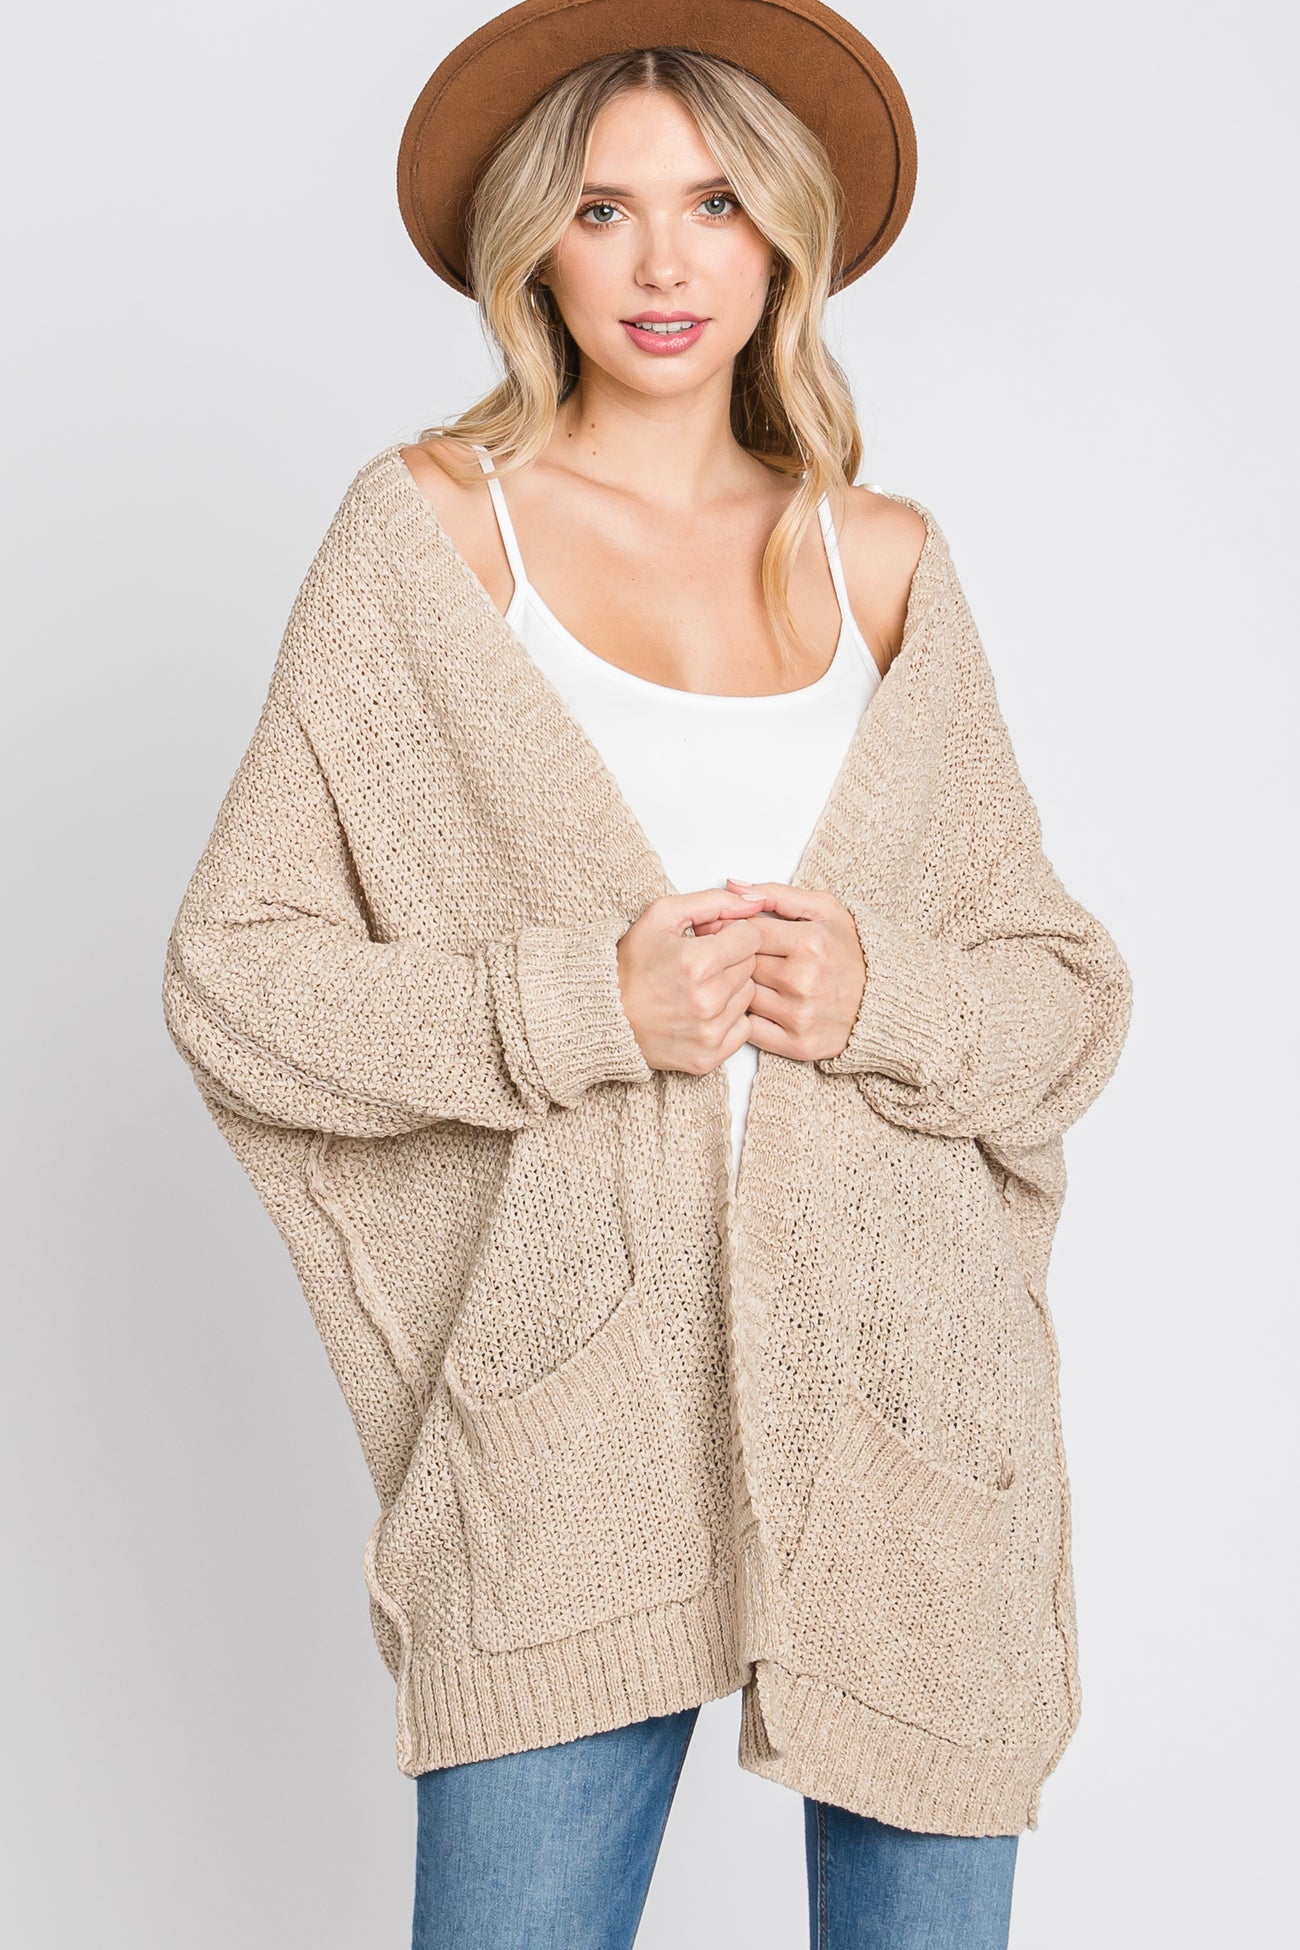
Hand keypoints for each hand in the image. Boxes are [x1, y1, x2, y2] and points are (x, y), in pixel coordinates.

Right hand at [616, 888, 769, 1074]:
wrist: (603, 1016)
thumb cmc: (629, 966)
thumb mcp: (662, 915)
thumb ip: (713, 902)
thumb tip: (754, 901)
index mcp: (697, 961)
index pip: (750, 937)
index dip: (730, 934)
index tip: (710, 940)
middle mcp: (707, 1000)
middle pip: (750, 966)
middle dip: (730, 960)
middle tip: (698, 965)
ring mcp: (709, 1032)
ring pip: (748, 996)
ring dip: (730, 989)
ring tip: (696, 989)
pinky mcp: (708, 1057)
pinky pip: (743, 1028)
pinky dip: (727, 1019)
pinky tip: (700, 1012)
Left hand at [702, 877, 866, 1061]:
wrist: (885, 999)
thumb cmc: (851, 951)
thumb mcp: (823, 910)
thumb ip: (775, 895)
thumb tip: (732, 886)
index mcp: (811, 943)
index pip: (747, 933)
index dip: (737, 932)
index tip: (739, 934)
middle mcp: (804, 982)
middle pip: (742, 965)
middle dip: (741, 959)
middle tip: (754, 956)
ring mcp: (800, 1016)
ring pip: (743, 996)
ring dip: (745, 988)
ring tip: (764, 980)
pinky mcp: (797, 1045)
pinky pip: (750, 1029)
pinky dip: (751, 1018)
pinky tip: (767, 1005)